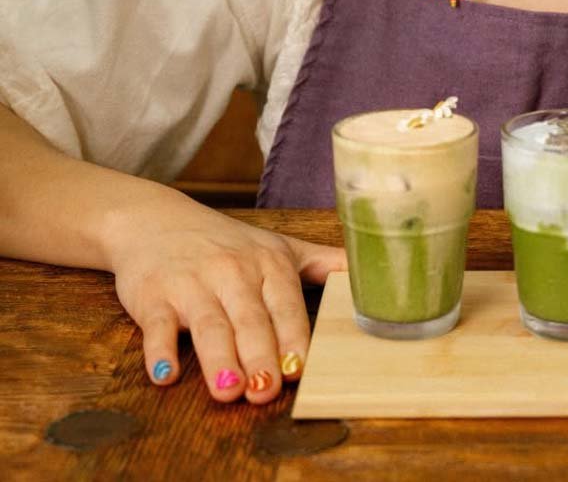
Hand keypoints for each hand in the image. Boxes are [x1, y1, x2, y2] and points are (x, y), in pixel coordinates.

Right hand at [109, 194, 345, 403]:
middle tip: (266, 389)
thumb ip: (322, 263)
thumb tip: (370, 273)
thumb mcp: (276, 246)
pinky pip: (157, 325)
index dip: (293, 335)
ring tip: (228, 390)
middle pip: (249, 319)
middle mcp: (232, 272)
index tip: (300, 366)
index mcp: (268, 263)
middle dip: (259, 354)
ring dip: (218, 358)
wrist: (155, 220)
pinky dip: (159, 349)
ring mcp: (192, 284)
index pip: (285, 303)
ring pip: (208, 325)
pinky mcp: (153, 295)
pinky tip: (164, 373)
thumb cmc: (225, 243)